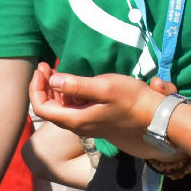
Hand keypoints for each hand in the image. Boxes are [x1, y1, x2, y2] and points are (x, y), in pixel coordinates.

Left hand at [29, 64, 165, 155]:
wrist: (155, 119)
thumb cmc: (132, 100)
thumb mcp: (105, 87)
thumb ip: (77, 85)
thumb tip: (53, 79)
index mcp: (75, 119)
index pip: (41, 108)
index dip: (36, 88)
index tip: (41, 69)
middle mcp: (77, 125)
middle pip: (49, 109)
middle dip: (43, 86)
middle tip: (45, 66)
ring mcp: (86, 124)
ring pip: (61, 108)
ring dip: (54, 89)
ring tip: (55, 70)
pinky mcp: (95, 119)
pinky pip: (73, 108)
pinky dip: (68, 94)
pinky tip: (74, 82)